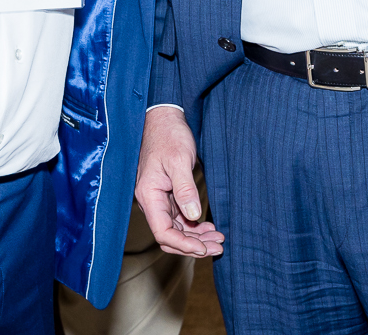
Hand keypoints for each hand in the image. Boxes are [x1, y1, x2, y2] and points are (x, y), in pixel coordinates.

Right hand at [134, 106, 223, 256]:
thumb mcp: (179, 161)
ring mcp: (159, 199)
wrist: (165, 118)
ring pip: (176, 229)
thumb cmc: (169, 135)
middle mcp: (151, 201)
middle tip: (218, 247)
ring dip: (196, 237)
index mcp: (149, 195)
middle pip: (170, 235)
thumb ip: (185, 189)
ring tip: (218, 240)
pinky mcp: (168, 194)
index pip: (163, 232)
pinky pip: (179, 218)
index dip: (183, 244)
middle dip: (193, 245)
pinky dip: (194, 226)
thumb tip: (192, 217)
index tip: (204, 248)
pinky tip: (209, 227)